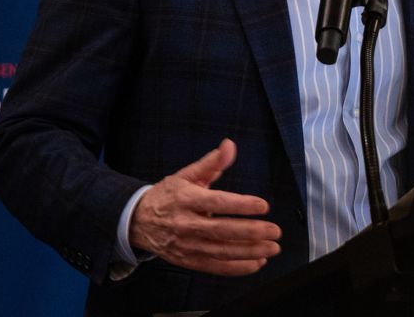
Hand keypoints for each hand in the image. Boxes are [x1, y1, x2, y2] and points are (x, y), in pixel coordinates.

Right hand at [128, 138, 281, 275]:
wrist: (139, 220)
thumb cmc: (167, 195)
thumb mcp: (186, 175)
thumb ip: (211, 162)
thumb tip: (230, 146)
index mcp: (185, 199)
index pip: (217, 202)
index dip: (241, 205)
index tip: (262, 205)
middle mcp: (186, 223)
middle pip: (223, 230)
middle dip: (252, 232)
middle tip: (275, 230)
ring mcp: (187, 245)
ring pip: (223, 251)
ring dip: (250, 252)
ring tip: (272, 248)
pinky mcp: (189, 261)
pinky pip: (217, 267)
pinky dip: (239, 268)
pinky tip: (257, 263)